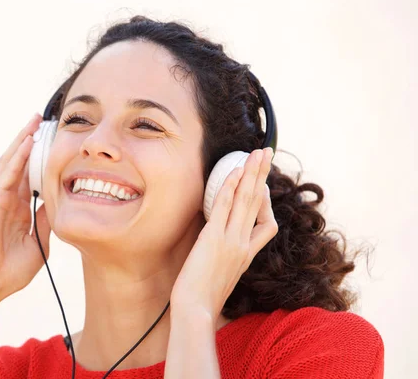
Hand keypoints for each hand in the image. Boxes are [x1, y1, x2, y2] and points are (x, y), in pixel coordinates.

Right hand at [0, 113, 51, 315]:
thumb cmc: (10, 271)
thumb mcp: (39, 244)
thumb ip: (46, 223)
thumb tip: (56, 205)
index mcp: (19, 211)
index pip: (32, 178)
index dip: (42, 160)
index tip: (55, 144)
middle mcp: (8, 201)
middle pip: (21, 164)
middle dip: (31, 142)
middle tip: (42, 121)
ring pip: (12, 163)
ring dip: (23, 141)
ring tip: (34, 121)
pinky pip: (7, 174)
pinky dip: (17, 157)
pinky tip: (27, 141)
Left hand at [170, 148, 277, 320]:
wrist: (195, 311)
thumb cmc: (203, 300)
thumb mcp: (222, 279)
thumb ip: (226, 262)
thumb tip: (218, 253)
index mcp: (247, 256)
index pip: (267, 225)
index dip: (265, 204)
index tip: (259, 188)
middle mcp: (244, 245)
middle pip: (259, 203)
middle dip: (263, 176)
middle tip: (266, 154)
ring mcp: (231, 240)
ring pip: (247, 200)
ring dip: (253, 173)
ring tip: (258, 152)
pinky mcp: (214, 238)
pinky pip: (225, 206)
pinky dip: (230, 186)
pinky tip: (234, 171)